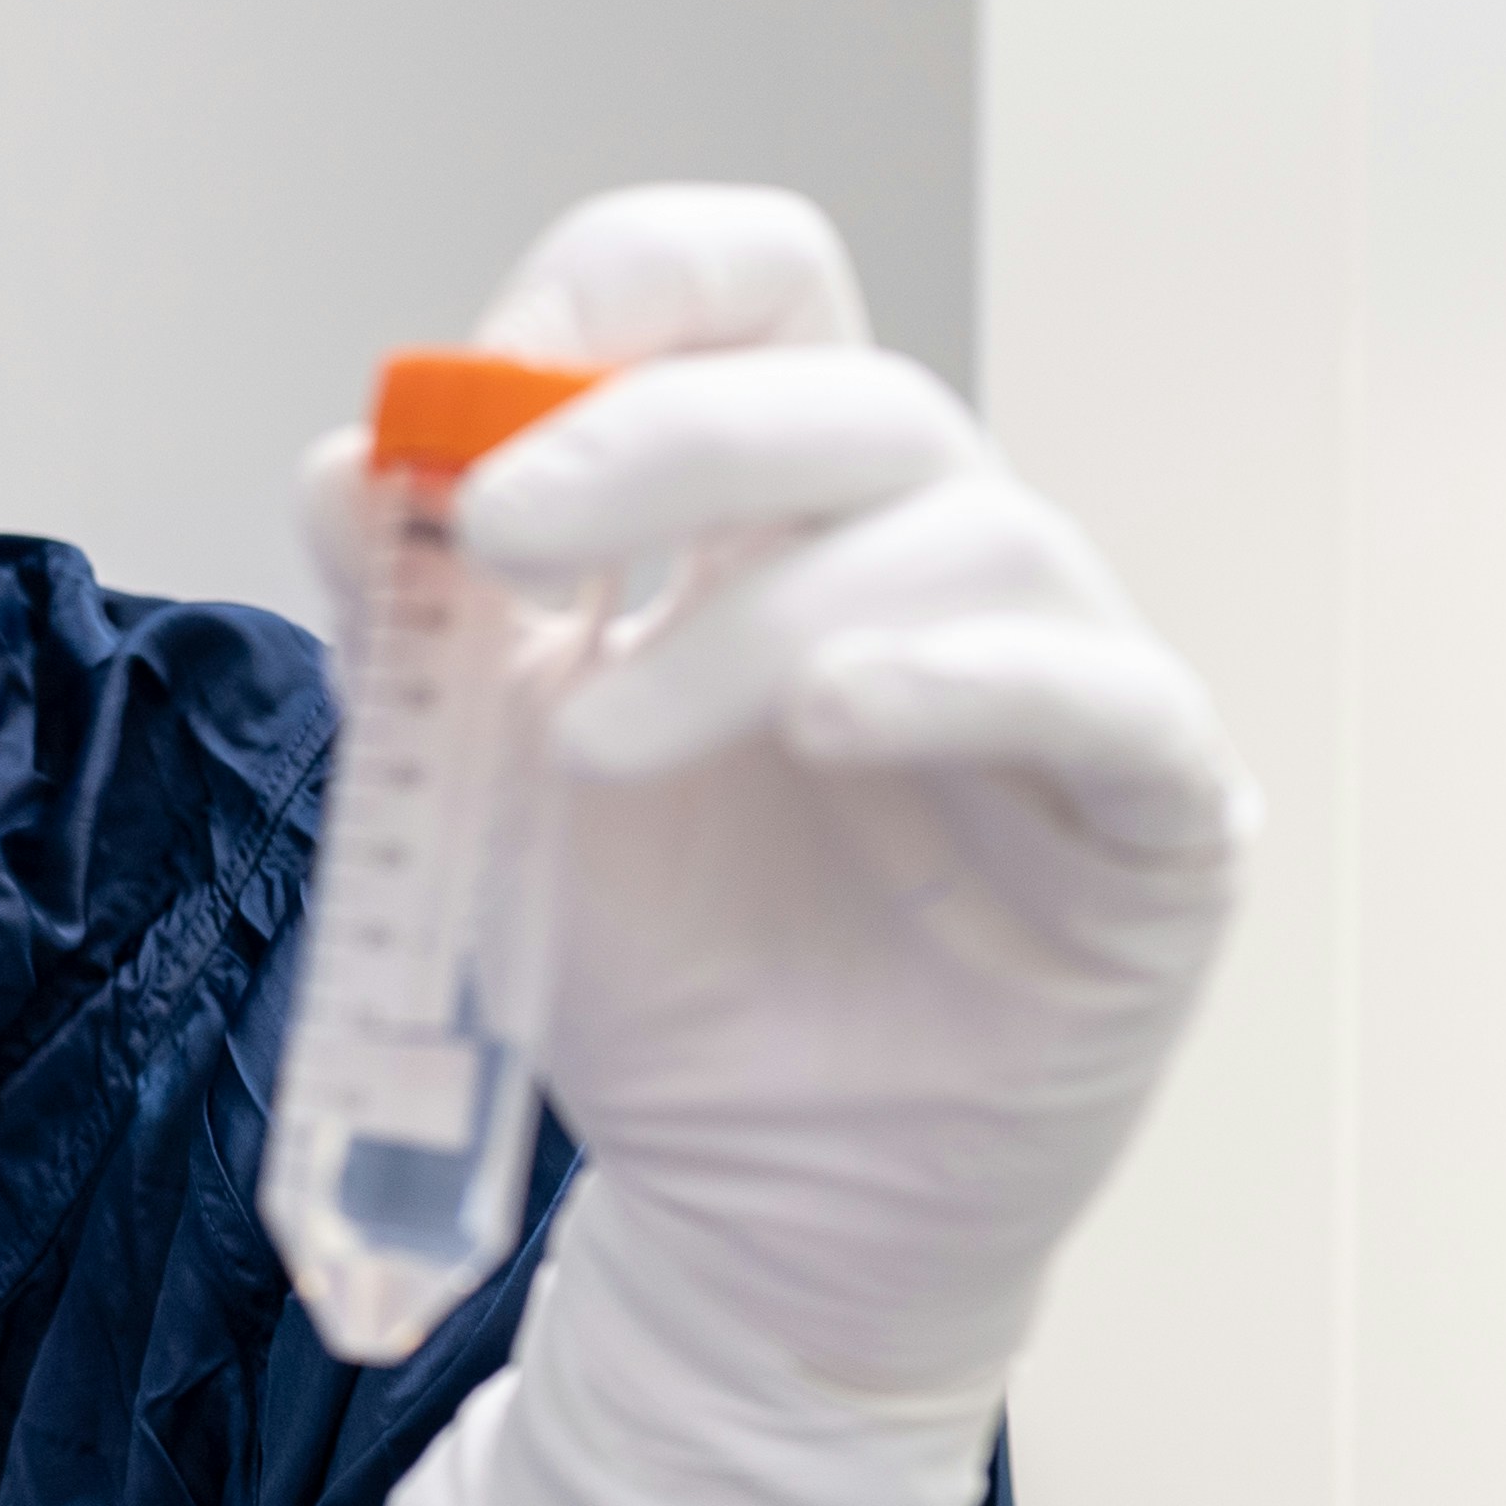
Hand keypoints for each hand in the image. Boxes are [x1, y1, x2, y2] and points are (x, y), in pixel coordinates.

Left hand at [366, 187, 1247, 1505]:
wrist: (744, 1216)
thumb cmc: (657, 984)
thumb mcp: (489, 797)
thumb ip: (419, 636)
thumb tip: (343, 467)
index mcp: (782, 517)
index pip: (756, 298)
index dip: (630, 290)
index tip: (478, 387)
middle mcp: (937, 563)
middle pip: (851, 391)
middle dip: (659, 434)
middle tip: (497, 532)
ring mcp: (1066, 680)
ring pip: (969, 530)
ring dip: (758, 614)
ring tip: (598, 749)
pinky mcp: (1162, 823)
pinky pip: (1112, 701)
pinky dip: (972, 679)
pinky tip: (838, 721)